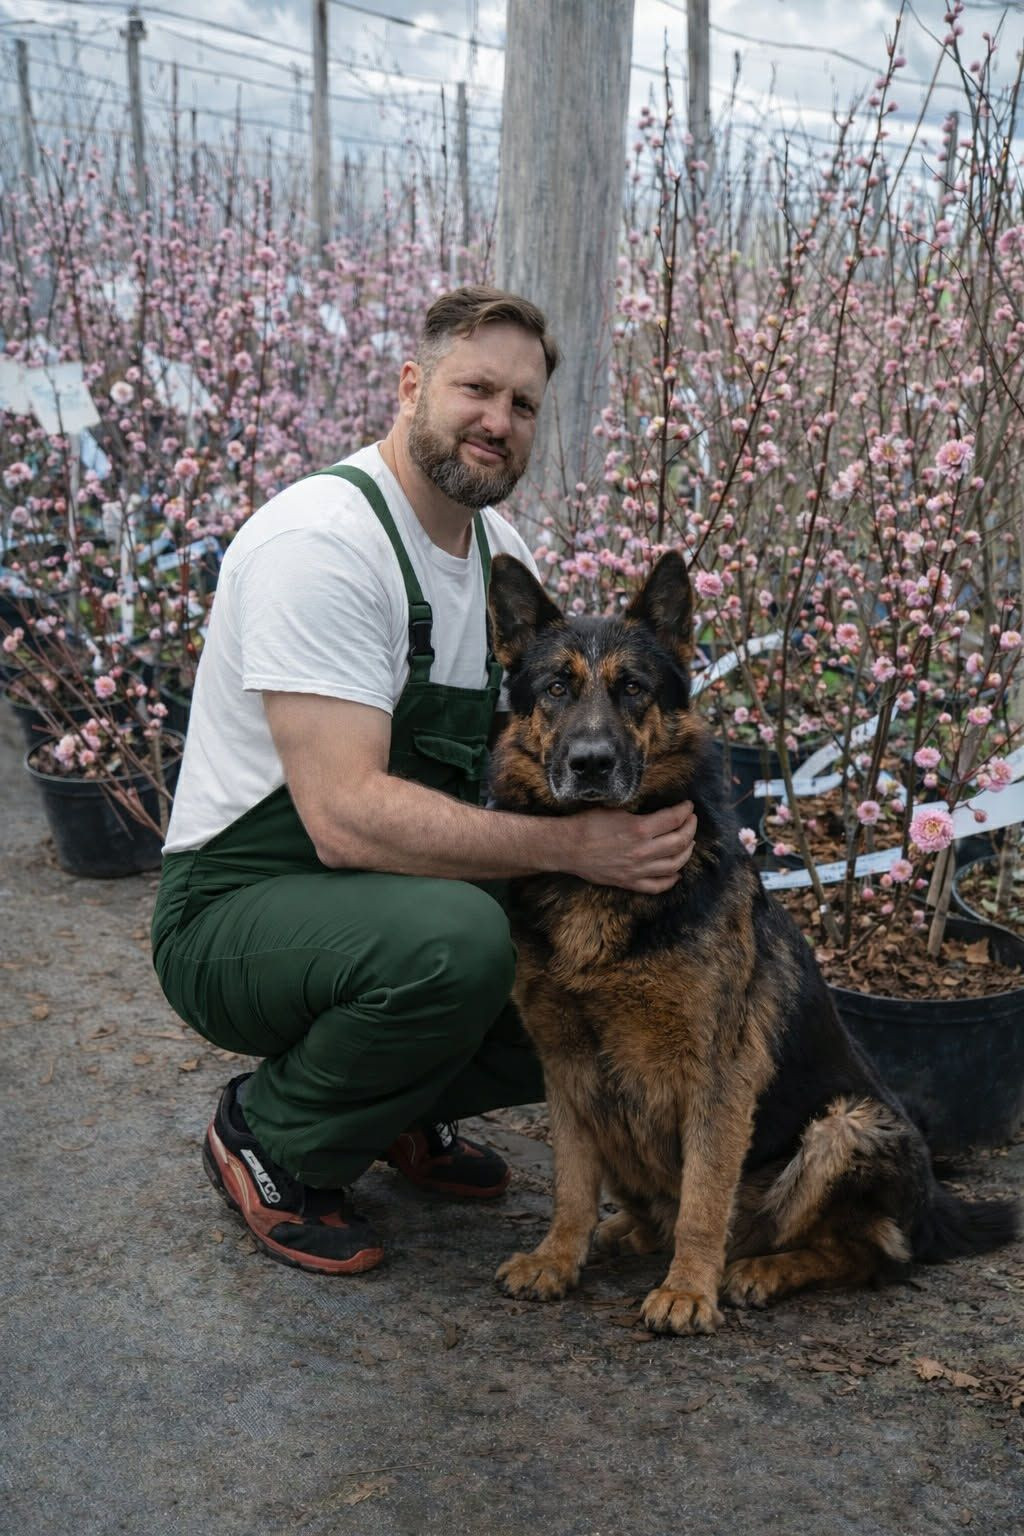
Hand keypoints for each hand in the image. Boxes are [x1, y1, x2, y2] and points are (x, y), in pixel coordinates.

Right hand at [564, 800, 696, 892]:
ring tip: (687, 843)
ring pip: (674, 864)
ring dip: (686, 852)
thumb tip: (659, 813)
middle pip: (680, 842)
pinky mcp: (629, 882)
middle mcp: (643, 851)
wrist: (568, 848)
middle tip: (690, 821)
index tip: (688, 806)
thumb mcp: (617, 811)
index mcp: (640, 829)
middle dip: (690, 829)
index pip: (674, 819)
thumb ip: (641, 815)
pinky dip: (671, 880)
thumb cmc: (588, 825)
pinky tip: (676, 873)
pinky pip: (657, 886)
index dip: (685, 811)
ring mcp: (638, 870)